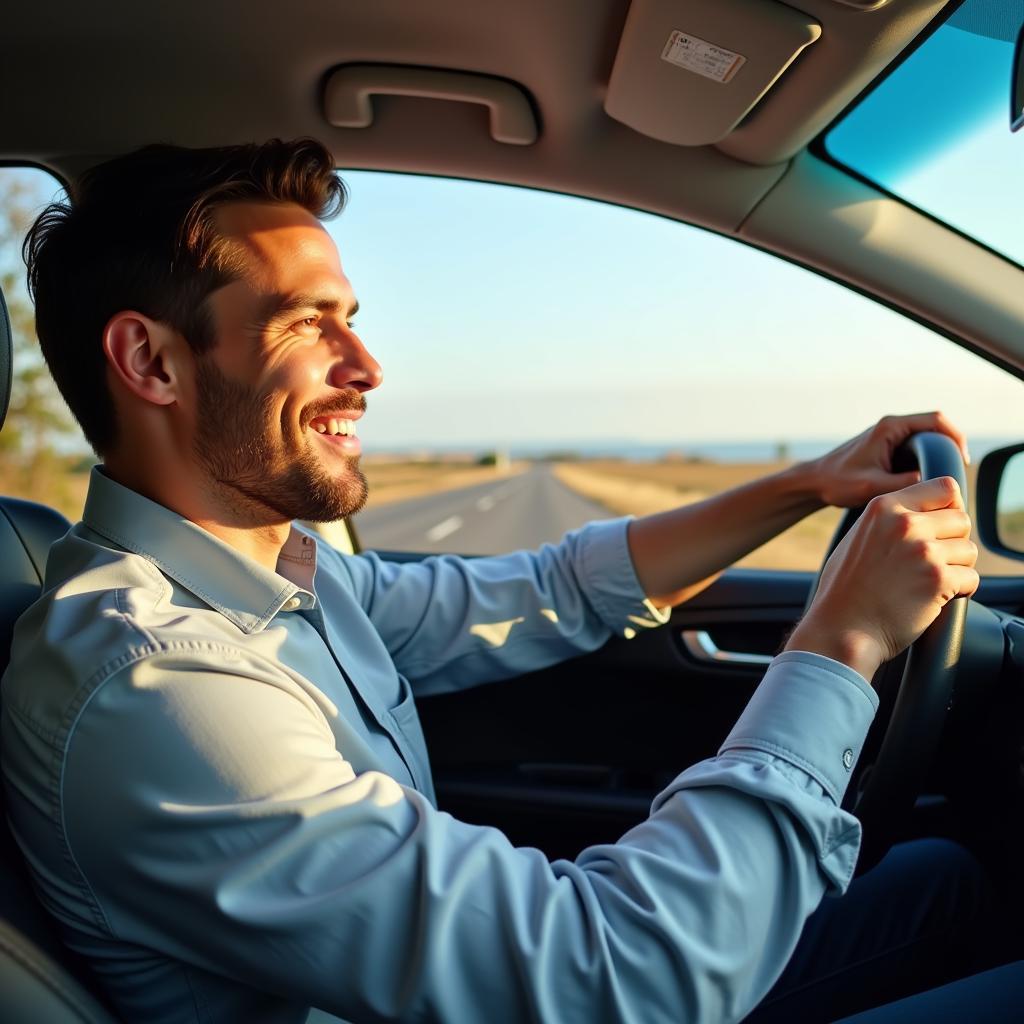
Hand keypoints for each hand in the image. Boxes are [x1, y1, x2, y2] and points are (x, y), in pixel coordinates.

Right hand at [786, 476, 978, 680]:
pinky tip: (934, 598)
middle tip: (933, 561)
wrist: (841, 628)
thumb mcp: (858, 538)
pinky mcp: (938, 580)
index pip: (943, 487)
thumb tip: (924, 514)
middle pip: (961, 519)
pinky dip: (959, 591)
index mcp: (884, 508)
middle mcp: (906, 524)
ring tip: (929, 581)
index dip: (947, 508)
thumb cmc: (845, 590)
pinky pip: (971, 578)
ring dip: (957, 567)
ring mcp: (924, 551)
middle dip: (953, 541)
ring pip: (969, 550)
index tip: (941, 527)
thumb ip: (889, 521)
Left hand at [809, 412, 969, 508]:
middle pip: (935, 429)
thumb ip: (903, 483)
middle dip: (948, 449)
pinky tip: (924, 482)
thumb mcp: (872, 486)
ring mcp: (889, 436)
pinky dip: (925, 462)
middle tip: (954, 473)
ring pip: (926, 440)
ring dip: (937, 456)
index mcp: (890, 427)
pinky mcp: (887, 448)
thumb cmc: (838, 482)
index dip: (955, 438)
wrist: (814, 482)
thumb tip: (931, 481)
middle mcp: (891, 427)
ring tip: (941, 479)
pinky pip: (915, 450)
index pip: (936, 420)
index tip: (960, 461)